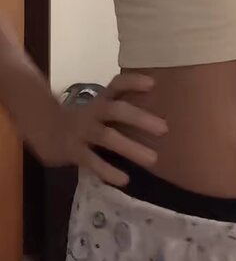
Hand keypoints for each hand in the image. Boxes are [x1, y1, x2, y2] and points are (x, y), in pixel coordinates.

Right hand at [43, 73, 167, 185]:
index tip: (153, 83)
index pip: (117, 84)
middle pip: (116, 110)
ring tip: (153, 159)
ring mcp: (82, 131)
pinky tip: (124, 179)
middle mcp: (92, 112)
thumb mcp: (99, 109)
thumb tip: (157, 118)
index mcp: (101, 100)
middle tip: (164, 129)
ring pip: (107, 137)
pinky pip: (92, 161)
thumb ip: (120, 110)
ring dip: (130, 147)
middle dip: (140, 118)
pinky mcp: (73, 151)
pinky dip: (108, 170)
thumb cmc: (82, 120)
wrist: (45, 129)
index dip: (133, 82)